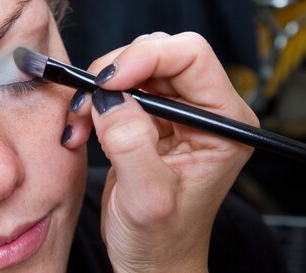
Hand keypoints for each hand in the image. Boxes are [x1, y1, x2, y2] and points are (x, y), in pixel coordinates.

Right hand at [66, 32, 253, 272]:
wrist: (151, 259)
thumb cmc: (161, 240)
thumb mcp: (147, 199)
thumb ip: (131, 145)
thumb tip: (110, 98)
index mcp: (224, 123)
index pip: (192, 56)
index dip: (147, 57)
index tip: (109, 81)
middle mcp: (204, 110)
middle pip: (161, 53)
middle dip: (117, 71)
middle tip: (89, 100)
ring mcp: (176, 112)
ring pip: (135, 65)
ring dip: (100, 86)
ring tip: (81, 120)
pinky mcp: (150, 118)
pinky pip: (119, 87)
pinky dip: (94, 99)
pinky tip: (82, 126)